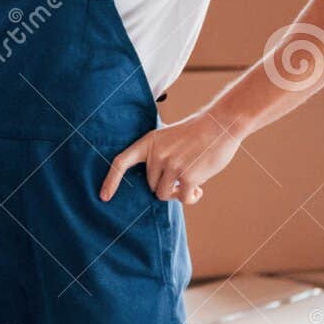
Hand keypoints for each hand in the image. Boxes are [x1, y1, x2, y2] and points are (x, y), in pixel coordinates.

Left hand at [100, 112, 242, 204]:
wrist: (220, 125)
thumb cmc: (196, 132)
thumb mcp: (169, 136)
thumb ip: (159, 154)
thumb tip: (155, 181)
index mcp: (148, 142)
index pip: (121, 162)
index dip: (111, 180)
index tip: (104, 196)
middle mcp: (156, 154)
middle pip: (150, 185)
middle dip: (165, 185)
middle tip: (182, 177)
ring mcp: (171, 165)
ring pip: (164, 194)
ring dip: (177, 193)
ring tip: (190, 183)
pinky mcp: (187, 176)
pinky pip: (183, 198)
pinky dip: (191, 198)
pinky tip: (199, 190)